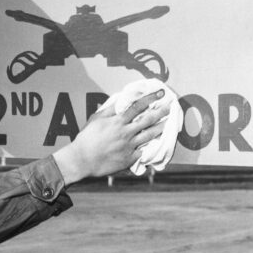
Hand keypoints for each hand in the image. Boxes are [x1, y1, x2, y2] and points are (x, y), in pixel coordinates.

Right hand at [53, 89, 167, 184]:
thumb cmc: (86, 138)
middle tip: (170, 106)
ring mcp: (129, 146)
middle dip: (160, 112)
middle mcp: (126, 133)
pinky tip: (157, 144)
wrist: (82, 160)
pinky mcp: (129, 159)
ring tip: (168, 124)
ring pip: (149, 136)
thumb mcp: (96, 119)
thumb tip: (120, 101)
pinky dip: (150, 148)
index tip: (160, 93)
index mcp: (118, 121)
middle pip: (147, 120)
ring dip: (160, 128)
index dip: (150, 98)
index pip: (137, 106)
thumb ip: (109, 110)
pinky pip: (143, 152)